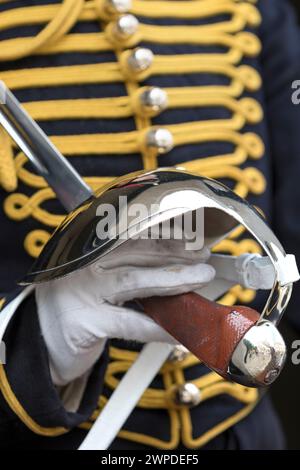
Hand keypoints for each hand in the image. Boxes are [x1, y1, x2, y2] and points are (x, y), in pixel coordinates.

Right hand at [36, 239, 214, 384]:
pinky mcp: (84, 323)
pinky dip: (158, 327)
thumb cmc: (79, 308)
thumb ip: (125, 269)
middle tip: (204, 257)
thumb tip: (176, 265)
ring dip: (173, 279)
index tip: (191, 237)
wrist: (42, 343)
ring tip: (201, 278)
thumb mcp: (96, 281)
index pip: (129, 234)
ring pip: (134, 280)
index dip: (163, 234)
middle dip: (175, 254)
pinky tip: (178, 330)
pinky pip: (130, 323)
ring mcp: (81, 292)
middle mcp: (82, 264)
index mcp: (87, 250)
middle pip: (136, 252)